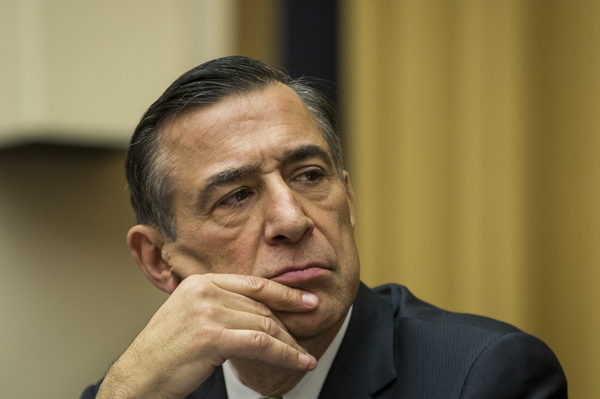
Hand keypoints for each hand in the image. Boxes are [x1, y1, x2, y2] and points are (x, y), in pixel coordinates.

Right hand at [96, 274, 317, 398]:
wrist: (139, 376)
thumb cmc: (165, 352)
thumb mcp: (191, 316)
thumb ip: (220, 305)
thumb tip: (257, 311)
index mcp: (201, 281)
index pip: (253, 283)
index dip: (284, 292)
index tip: (307, 301)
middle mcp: (204, 291)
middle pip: (261, 306)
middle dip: (289, 325)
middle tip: (307, 338)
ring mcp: (207, 312)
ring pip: (264, 325)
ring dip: (289, 344)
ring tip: (305, 357)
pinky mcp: (211, 337)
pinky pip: (260, 343)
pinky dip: (284, 354)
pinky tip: (297, 362)